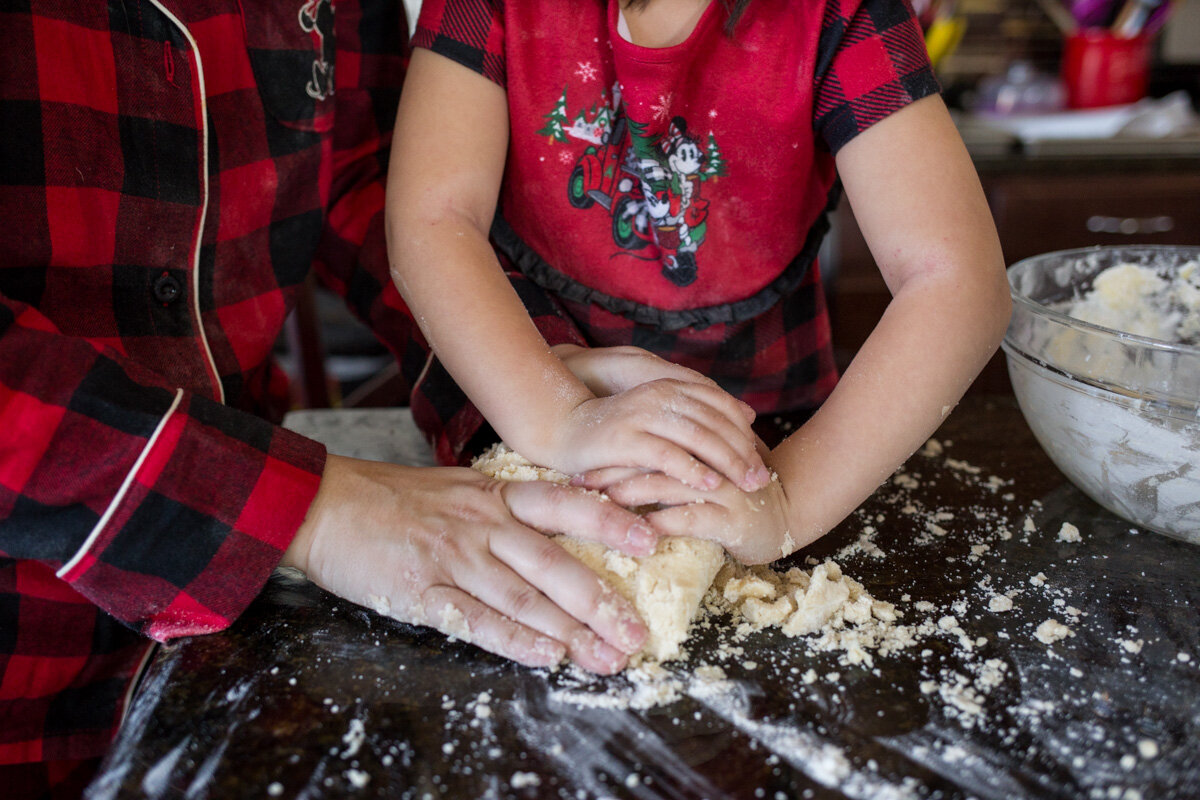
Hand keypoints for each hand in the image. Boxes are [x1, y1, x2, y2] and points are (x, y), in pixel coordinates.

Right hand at [283, 455, 657, 673]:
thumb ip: (504, 507)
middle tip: (636, 632)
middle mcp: (481, 523)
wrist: (323, 505)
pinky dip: (512, 639)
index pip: (563, 505)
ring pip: (522, 595)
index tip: (650, 540)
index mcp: (493, 496)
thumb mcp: (457, 488)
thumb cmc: (392, 498)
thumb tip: (557, 525)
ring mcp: (452, 557)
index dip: (609, 521)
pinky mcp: (421, 590)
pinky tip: (544, 656)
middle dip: (601, 599)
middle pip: (553, 562)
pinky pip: (474, 618)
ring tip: (605, 657)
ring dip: (568, 630)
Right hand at [548, 347, 769, 492]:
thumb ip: (697, 413)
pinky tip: (708, 485)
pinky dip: (691, 470)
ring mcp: (641, 414)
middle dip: (742, 452)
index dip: (744, 431)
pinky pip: (666, 454)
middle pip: (714, 421)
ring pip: (697, 436)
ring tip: (744, 485)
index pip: (720, 404)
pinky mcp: (625, 438)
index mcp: (669, 385)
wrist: (562, 430)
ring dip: (725, 462)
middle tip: (761, 479)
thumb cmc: (615, 430)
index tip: (761, 458)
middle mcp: (658, 394)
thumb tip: (748, 416)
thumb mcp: (659, 416)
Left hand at [576, 465, 800, 565]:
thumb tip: (624, 459)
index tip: (581, 463)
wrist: (788, 516)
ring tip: (600, 502)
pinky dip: (661, 523)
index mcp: (702, 444)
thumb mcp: (705, 471)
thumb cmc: (737, 495)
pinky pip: (689, 518)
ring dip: (630, 493)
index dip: (616, 451)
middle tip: (579, 481)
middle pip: (653, 458)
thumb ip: (675, 459)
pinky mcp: (730, 518)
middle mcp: (711, 461)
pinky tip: (637, 531)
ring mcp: (722, 489)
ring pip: (668, 484)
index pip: (652, 440)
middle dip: (613, 471)